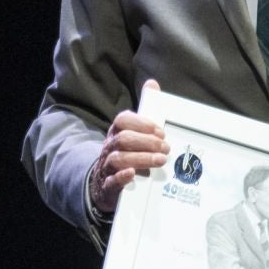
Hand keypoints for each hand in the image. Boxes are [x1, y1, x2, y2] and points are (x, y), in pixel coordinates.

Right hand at [89, 79, 168, 216]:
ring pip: (119, 159)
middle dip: (146, 142)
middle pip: (123, 139)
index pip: (123, 121)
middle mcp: (110, 147)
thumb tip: (152, 83)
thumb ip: (144, 110)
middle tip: (166, 147)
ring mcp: (107, 166)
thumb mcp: (133, 132)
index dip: (141, 124)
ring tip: (161, 160)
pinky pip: (111, 181)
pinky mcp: (108, 186)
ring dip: (141, 158)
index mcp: (116, 132)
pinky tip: (133, 174)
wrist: (102, 183)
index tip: (160, 131)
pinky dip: (122, 177)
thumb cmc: (125, 153)